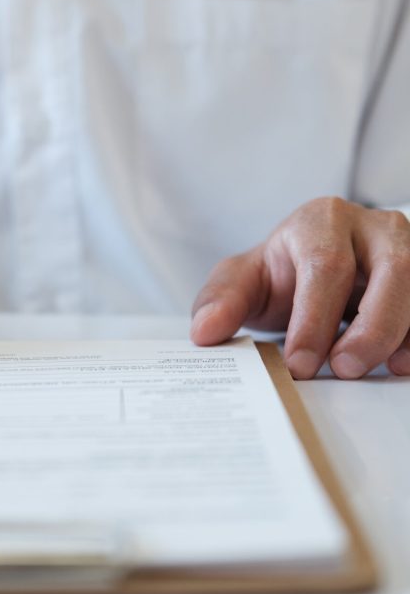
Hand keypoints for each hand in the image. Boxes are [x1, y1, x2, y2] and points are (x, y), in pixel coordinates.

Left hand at [190, 197, 409, 378]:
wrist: (310, 271)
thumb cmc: (279, 276)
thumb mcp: (242, 283)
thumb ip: (220, 302)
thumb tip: (204, 332)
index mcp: (320, 221)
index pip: (326, 266)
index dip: (315, 319)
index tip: (299, 365)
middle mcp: (372, 226)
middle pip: (392, 270)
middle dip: (371, 327)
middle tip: (343, 370)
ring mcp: (408, 246)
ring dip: (403, 332)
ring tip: (374, 372)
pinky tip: (403, 365)